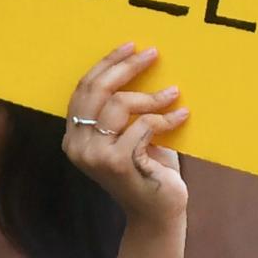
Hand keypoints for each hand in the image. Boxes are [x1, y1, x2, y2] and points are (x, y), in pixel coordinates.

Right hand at [61, 43, 189, 226]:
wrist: (158, 211)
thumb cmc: (150, 168)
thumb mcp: (132, 134)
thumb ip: (124, 109)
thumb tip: (139, 64)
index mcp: (74, 136)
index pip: (84, 89)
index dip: (106, 64)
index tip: (130, 46)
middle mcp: (77, 146)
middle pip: (96, 90)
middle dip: (126, 67)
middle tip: (152, 53)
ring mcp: (94, 156)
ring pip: (120, 105)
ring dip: (152, 97)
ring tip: (174, 94)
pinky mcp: (117, 163)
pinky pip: (143, 125)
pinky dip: (166, 119)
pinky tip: (182, 117)